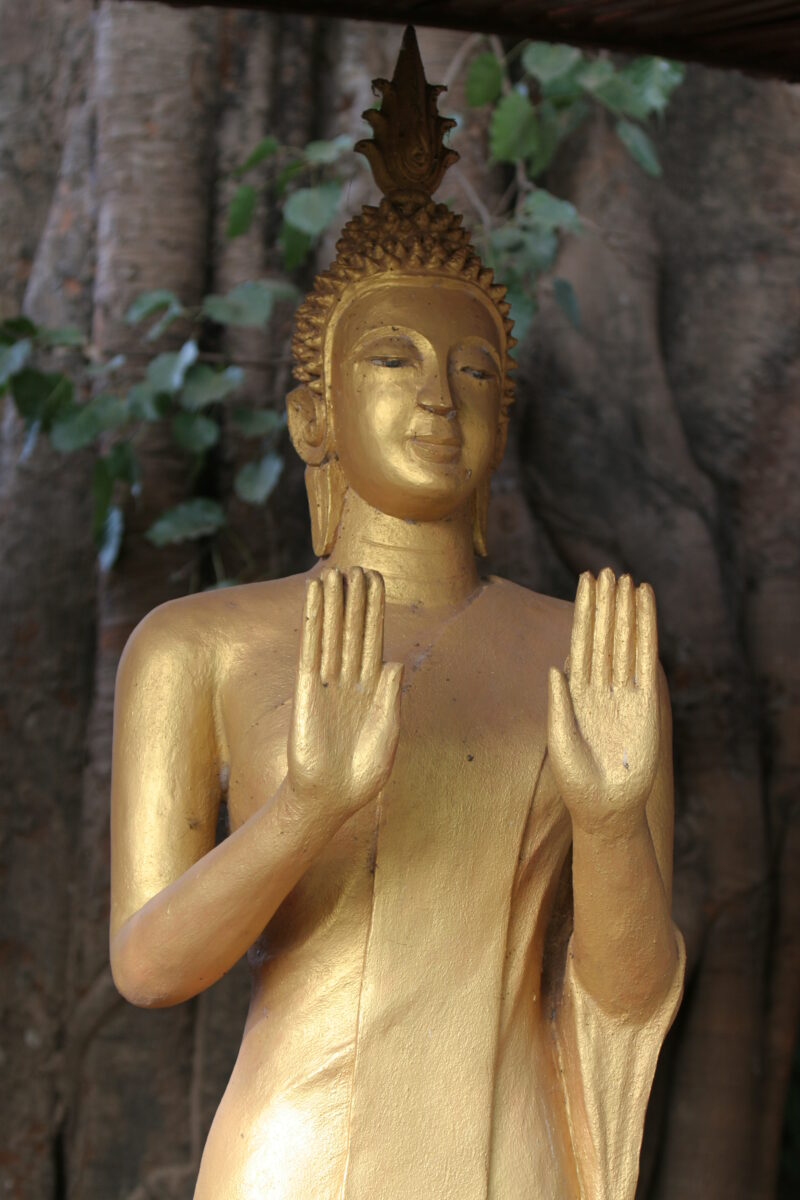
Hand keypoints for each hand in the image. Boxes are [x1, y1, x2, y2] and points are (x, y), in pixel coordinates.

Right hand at [287, 566, 403, 823]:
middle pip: (354, 630)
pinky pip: (311, 650)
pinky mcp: (306, 692)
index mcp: (373, 690)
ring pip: (333, 634)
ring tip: (335, 572)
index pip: (374, 639)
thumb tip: (394, 661)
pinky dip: (314, 623)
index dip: (376, 610)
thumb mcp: (386, 735)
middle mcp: (350, 681)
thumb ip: (390, 699)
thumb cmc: (363, 774)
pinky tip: (315, 601)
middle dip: (357, 599)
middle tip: (359, 566)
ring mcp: (328, 684)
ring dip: (334, 604)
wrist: (330, 799)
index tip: (378, 580)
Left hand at [547, 569, 660, 837]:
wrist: (606, 809)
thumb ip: (558, 705)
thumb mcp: (559, 742)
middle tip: (607, 570)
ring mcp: (624, 693)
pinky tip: (647, 610)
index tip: (586, 582)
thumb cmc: (576, 782)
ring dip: (627, 612)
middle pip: (603, 636)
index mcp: (575, 693)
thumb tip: (554, 667)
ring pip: (624, 642)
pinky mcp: (646, 704)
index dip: (584, 613)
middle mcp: (600, 687)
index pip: (580, 643)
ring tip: (629, 580)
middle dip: (605, 604)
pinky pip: (646, 661)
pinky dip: (647, 633)